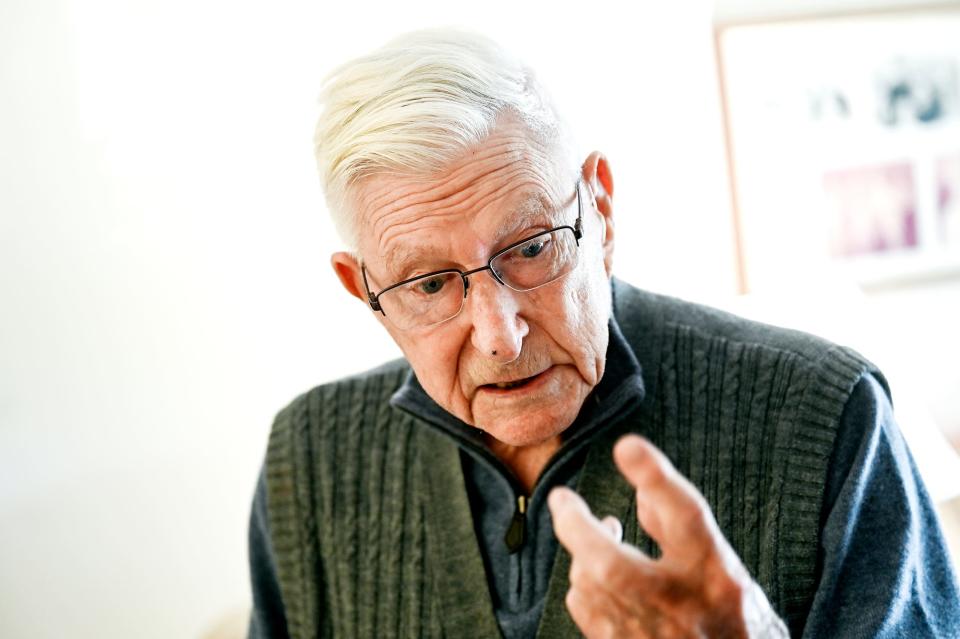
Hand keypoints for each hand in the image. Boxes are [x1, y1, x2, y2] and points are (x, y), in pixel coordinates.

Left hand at [548, 435, 786, 637]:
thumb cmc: (733, 615)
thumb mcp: (721, 562)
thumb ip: (676, 522)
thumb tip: (639, 484)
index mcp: (717, 574)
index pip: (687, 517)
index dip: (656, 478)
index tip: (627, 446)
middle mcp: (682, 606)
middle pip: (614, 567)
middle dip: (579, 529)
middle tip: (563, 499)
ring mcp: (649, 634)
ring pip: (592, 588)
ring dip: (583, 553)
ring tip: (595, 531)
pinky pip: (585, 611)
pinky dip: (583, 583)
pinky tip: (593, 572)